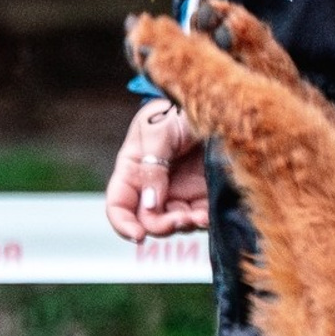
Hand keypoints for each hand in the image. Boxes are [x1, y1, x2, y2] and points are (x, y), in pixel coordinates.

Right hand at [104, 98, 209, 240]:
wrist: (216, 99)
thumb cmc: (178, 108)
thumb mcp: (159, 130)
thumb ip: (152, 166)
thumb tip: (150, 204)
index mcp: (133, 169)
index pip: (119, 204)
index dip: (123, 224)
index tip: (138, 236)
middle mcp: (153, 185)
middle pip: (148, 220)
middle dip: (161, 226)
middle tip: (179, 219)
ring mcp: (180, 191)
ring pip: (175, 223)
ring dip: (184, 226)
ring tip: (198, 217)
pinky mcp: (204, 194)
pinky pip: (200, 217)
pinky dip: (202, 222)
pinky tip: (207, 217)